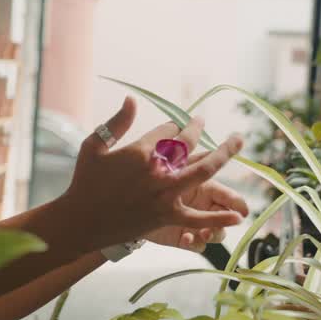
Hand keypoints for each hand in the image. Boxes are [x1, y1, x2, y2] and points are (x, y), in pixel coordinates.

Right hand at [65, 95, 245, 253]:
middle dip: (200, 129)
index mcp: (141, 151)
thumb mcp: (94, 145)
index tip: (174, 126)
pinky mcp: (167, 217)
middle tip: (203, 122)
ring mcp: (165, 194)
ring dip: (224, 154)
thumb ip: (117, 122)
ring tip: (238, 142)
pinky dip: (219, 217)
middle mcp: (158, 170)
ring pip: (204, 171)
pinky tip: (238, 215)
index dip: (173, 126)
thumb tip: (132, 98)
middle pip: (190, 144)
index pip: (168, 130)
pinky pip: (199, 217)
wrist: (82, 221)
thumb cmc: (85, 181)